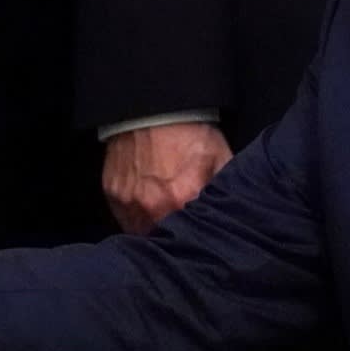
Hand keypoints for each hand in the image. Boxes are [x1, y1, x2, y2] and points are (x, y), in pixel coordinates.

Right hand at [102, 122, 232, 233]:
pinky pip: (124, 219)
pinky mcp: (112, 195)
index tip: (201, 237)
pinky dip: (135, 218)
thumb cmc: (188, 132)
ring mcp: (129, 202)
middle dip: (174, 238)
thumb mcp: (220, 157)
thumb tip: (236, 217)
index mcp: (182, 198)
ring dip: (153, 230)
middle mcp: (152, 206)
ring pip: (141, 234)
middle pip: (163, 240)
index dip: (197, 240)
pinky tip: (147, 207)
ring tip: (164, 219)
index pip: (192, 239)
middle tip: (184, 231)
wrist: (152, 109)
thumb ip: (226, 191)